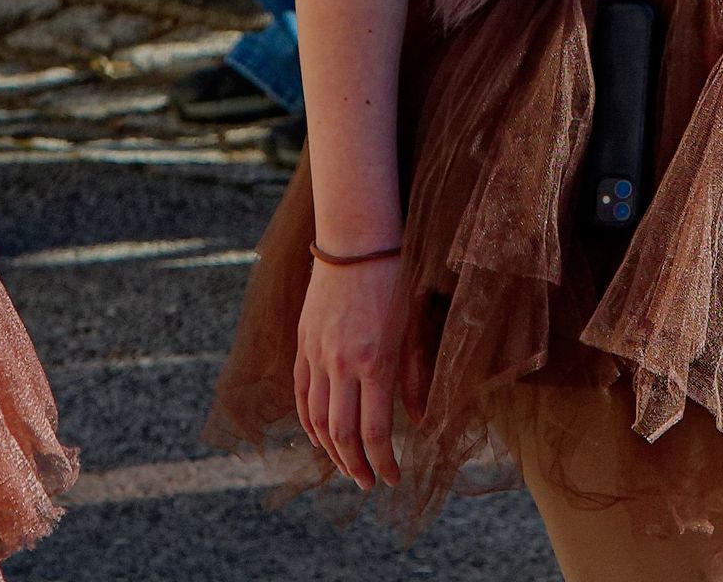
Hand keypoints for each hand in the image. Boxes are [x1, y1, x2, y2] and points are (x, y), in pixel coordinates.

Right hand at [294, 256, 402, 489]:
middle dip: (355, 466)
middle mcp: (341, 364)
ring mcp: (317, 354)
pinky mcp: (303, 343)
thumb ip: (417, 377)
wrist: (357, 239)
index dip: (384, 462)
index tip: (392, 479)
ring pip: (316, 419)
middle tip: (369, 483)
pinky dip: (308, 421)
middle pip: (341, 433)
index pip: (375, 431)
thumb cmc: (398, 279)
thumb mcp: (417, 328)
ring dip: (331, 451)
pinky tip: (319, 436)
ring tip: (347, 467)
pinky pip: (301, 394)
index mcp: (376, 362)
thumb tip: (421, 420)